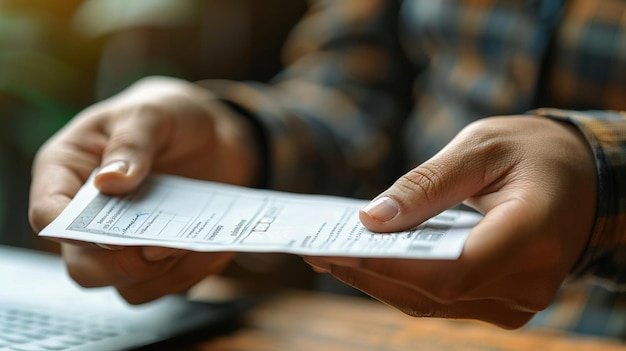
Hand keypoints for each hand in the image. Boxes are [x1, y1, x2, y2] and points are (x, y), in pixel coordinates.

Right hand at [29, 76, 259, 301]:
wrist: (213, 134)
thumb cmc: (169, 116)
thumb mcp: (151, 113)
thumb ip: (132, 143)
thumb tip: (110, 181)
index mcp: (68, 172)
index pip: (48, 214)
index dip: (71, 232)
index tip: (109, 232)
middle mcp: (90, 216)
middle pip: (84, 267)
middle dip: (123, 265)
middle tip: (162, 246)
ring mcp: (125, 241)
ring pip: (128, 286)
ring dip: (164, 274)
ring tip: (194, 244)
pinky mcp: (159, 256)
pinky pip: (168, 285)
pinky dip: (192, 273)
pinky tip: (213, 247)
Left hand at [305, 116, 596, 328]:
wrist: (581, 180)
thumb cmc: (535, 153)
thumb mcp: (481, 147)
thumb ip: (427, 184)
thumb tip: (372, 219)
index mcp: (533, 235)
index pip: (449, 271)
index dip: (387, 266)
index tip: (334, 249)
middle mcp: (530, 282)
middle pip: (432, 293)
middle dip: (367, 273)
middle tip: (316, 248)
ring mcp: (518, 301)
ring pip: (430, 302)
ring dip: (377, 279)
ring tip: (331, 252)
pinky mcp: (503, 303)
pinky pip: (442, 299)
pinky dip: (401, 280)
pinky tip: (370, 259)